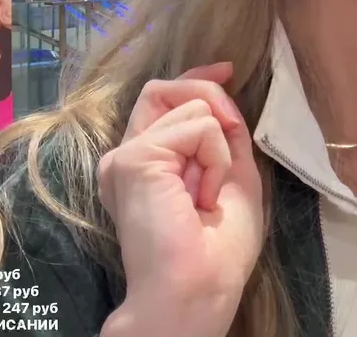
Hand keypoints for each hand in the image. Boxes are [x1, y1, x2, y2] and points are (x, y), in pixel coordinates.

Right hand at [98, 63, 263, 336]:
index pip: (162, 100)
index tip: (227, 69)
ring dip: (218, 148)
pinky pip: (197, 127)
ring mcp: (126, 156)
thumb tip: (222, 90)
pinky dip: (215, 158)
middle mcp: (128, 157)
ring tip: (207, 194)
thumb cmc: (217, 249)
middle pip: (165, 88)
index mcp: (147, 165)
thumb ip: (223, 136)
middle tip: (230, 136)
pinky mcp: (134, 158)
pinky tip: (202, 195)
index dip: (195, 77)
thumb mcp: (231, 176)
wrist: (197, 288)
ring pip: (189, 105)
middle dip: (210, 96)